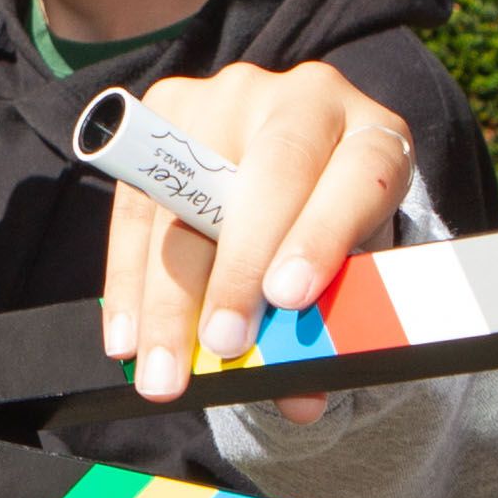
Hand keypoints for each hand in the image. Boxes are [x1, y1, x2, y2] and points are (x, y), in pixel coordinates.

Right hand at [99, 63, 417, 400]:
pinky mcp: (168, 110)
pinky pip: (137, 203)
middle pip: (269, 177)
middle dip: (237, 270)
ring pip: (189, 199)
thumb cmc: (332, 230)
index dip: (320, 236)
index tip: (289, 300)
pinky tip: (126, 337)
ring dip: (168, 296)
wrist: (302, 165)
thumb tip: (300, 398)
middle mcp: (303, 100)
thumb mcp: (351, 270)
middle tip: (222, 346)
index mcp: (371, 136)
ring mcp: (230, 99)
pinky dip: (128, 281)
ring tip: (163, 370)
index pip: (355, 177)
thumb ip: (333, 322)